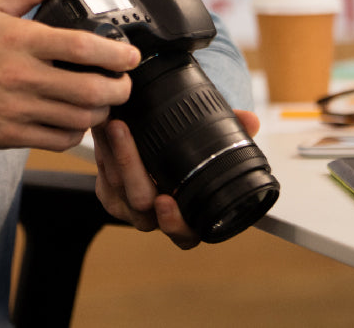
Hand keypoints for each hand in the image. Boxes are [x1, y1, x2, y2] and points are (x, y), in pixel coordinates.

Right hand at [0, 0, 140, 149]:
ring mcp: (17, 108)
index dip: (116, 54)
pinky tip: (76, 121)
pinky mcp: (10, 134)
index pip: (82, 47)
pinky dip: (76, 134)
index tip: (131, 56)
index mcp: (21, 40)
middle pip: (90, 90)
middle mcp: (23, 75)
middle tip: (125, 83)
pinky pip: (57, 140)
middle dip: (120, 89)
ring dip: (101, 113)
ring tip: (105, 102)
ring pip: (79, 119)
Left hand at [92, 109, 260, 249]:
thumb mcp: (214, 147)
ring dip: (113, 150)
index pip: (184, 234)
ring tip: (111, 119)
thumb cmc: (193, 159)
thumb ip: (233, 132)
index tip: (166, 201)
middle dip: (130, 164)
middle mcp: (158, 219)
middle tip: (122, 131)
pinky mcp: (110, 195)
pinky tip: (103, 127)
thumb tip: (250, 120)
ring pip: (118, 186)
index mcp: (189, 219)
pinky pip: (104, 176)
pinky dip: (103, 150)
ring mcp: (131, 209)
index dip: (174, 221)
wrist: (161, 157)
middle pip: (141, 202)